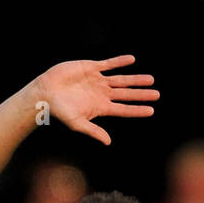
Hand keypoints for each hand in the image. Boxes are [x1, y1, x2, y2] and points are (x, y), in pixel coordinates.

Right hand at [38, 56, 158, 145]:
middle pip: (126, 94)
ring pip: (121, 80)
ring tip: (150, 79)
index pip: (123, 110)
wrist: (46, 92)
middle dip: (141, 94)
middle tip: (157, 94)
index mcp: (101, 108)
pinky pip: (108, 64)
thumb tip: (108, 142)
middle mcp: (102, 94)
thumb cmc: (60, 111)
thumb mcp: (77, 124)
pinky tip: (131, 60)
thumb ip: (93, 131)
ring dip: (136, 79)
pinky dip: (120, 62)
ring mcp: (98, 81)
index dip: (137, 110)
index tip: (151, 110)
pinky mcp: (91, 68)